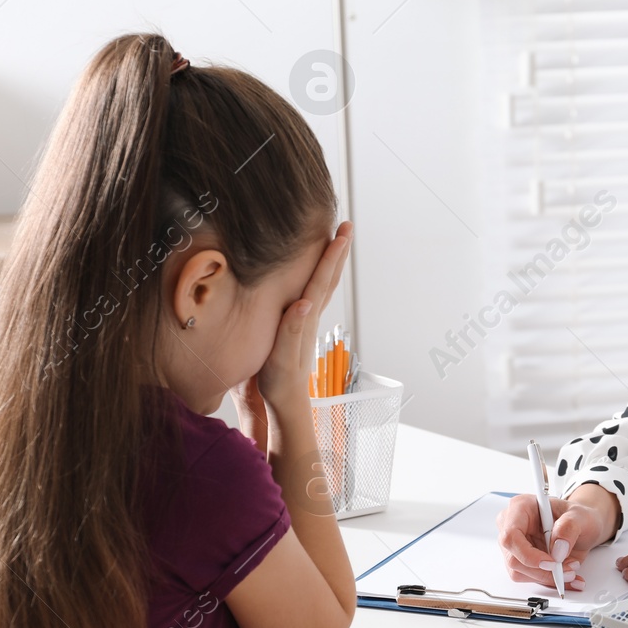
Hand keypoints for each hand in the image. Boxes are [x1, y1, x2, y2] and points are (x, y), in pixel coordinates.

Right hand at [241, 222, 351, 422]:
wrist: (285, 400)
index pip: (321, 280)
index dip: (330, 255)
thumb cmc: (280, 381)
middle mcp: (309, 315)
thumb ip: (291, 331)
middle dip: (338, 250)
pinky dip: (317, 276)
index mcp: (305, 317)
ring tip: (335, 240)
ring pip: (323, 283)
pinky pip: (312, 292)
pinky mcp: (299, 326)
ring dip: (331, 261)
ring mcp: (306, 320)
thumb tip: (303, 304)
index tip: (341, 232)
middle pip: (328, 276)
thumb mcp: (282, 358)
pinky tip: (313, 273)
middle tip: (347, 226)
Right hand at [496, 493, 610, 591]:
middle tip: (568, 569)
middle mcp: (512, 526)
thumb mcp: (581, 516)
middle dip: (542, 570)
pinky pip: (530, 579)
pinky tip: (566, 577)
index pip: (511, 535)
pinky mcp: (522, 561)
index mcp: (521, 507)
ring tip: (570, 570)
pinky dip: (550, 582)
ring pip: (519, 573)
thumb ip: (569, 527)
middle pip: (513, 559)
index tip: (551, 563)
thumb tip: (558, 549)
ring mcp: (515, 546)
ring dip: (547, 577)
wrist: (583, 527)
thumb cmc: (577, 517)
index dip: (527, 554)